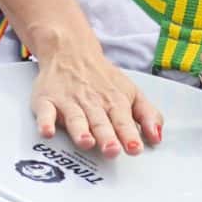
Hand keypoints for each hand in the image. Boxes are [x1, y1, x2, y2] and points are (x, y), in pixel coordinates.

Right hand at [30, 38, 163, 155]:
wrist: (70, 51)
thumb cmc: (103, 79)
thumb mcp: (131, 92)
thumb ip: (147, 115)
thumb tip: (157, 138)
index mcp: (114, 102)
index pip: (123, 121)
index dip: (129, 136)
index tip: (134, 149)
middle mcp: (92, 103)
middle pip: (100, 122)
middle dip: (107, 137)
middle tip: (112, 150)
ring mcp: (69, 102)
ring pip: (75, 118)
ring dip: (80, 131)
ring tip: (86, 142)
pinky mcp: (47, 101)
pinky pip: (45, 112)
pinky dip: (45, 122)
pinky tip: (47, 131)